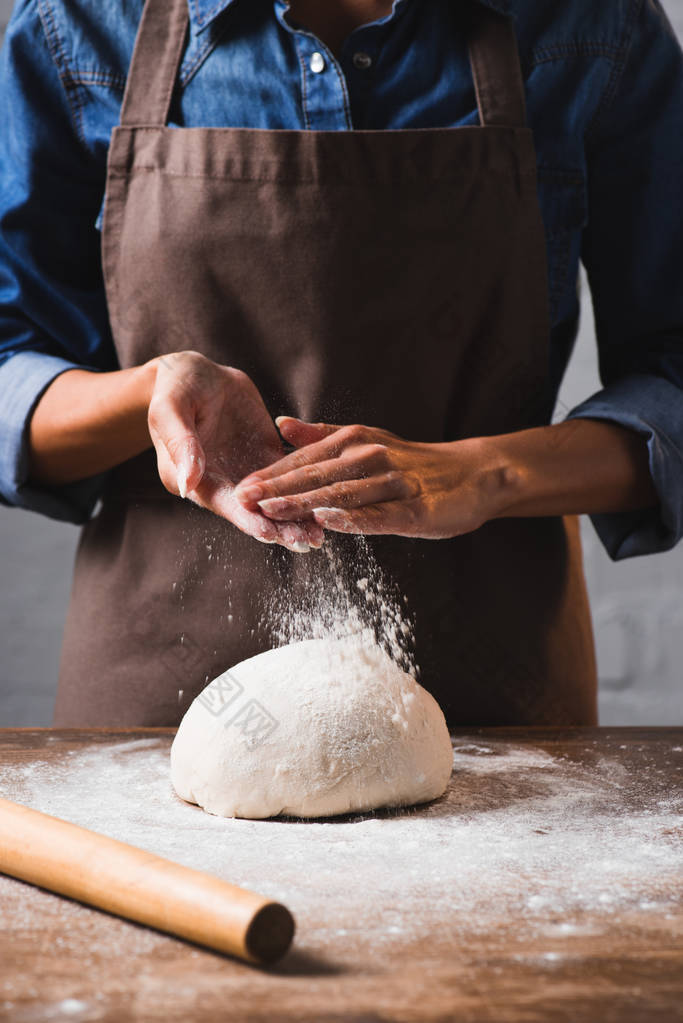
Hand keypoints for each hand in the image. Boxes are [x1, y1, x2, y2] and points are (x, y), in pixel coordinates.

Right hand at [147, 356, 322, 550]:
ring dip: (295, 516)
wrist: (195, 372)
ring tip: (320, 534)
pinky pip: (287, 476)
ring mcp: (245, 472)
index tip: (269, 533)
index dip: (247, 519)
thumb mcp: (171, 410)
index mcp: (195, 478)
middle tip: (307, 542)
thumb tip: (187, 483)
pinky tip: (326, 503)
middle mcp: (222, 482)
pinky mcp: (265, 456)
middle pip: (253, 511)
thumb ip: (181, 445)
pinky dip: (304, 491)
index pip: (224, 505)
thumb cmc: (175, 386)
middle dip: (279, 527)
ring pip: (273, 499)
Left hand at [233, 417, 508, 537]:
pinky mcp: (416, 508)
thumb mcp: (367, 440)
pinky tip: (328, 521)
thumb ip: (322, 435)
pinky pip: (380, 514)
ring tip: (272, 510)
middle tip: (243, 499)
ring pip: (342, 493)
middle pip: (316, 475)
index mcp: (354, 442)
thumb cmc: (414, 463)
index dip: (271, 475)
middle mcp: (371, 457)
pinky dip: (353, 517)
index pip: (305, 461)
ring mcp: (394, 482)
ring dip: (304, 502)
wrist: (474, 474)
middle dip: (276, 488)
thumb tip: (281, 423)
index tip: (240, 487)